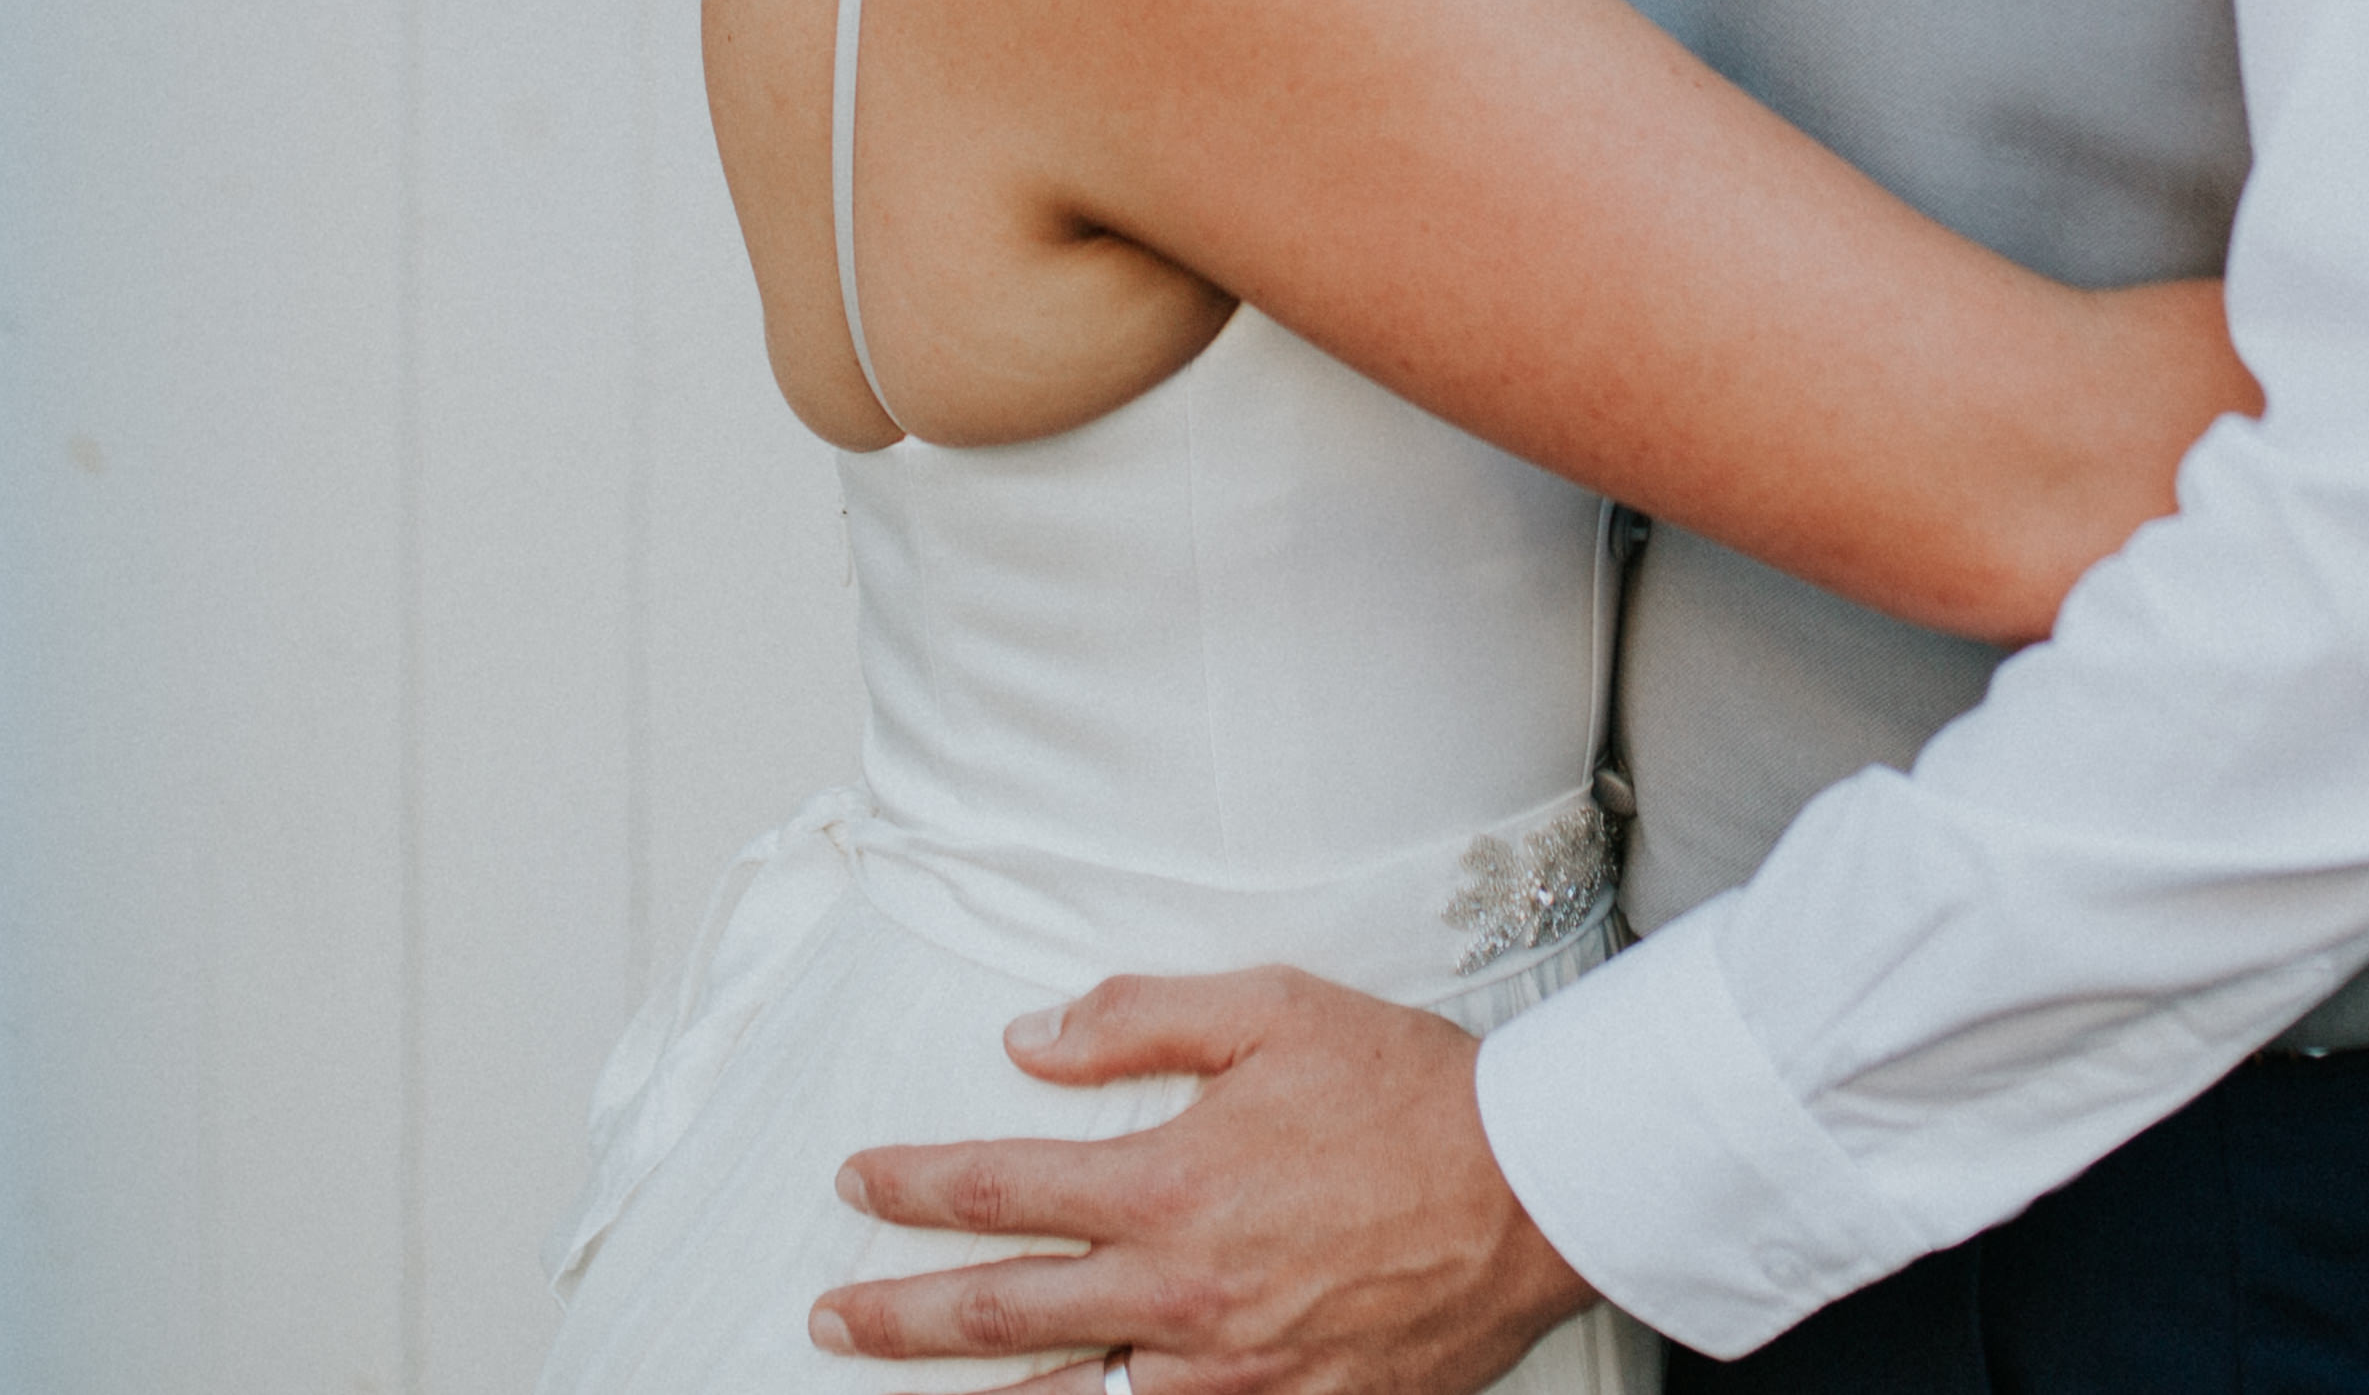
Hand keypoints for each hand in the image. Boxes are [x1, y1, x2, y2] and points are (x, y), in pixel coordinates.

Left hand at [820, 968, 1590, 1392]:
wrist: (1535, 1191)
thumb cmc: (1411, 1093)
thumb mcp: (1271, 1011)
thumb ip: (1137, 1019)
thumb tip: (1030, 1041)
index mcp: (1170, 1184)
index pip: (998, 1190)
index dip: (911, 1188)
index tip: (857, 1184)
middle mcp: (1182, 1294)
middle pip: (999, 1316)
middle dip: (899, 1319)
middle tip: (833, 1321)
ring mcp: (1229, 1373)